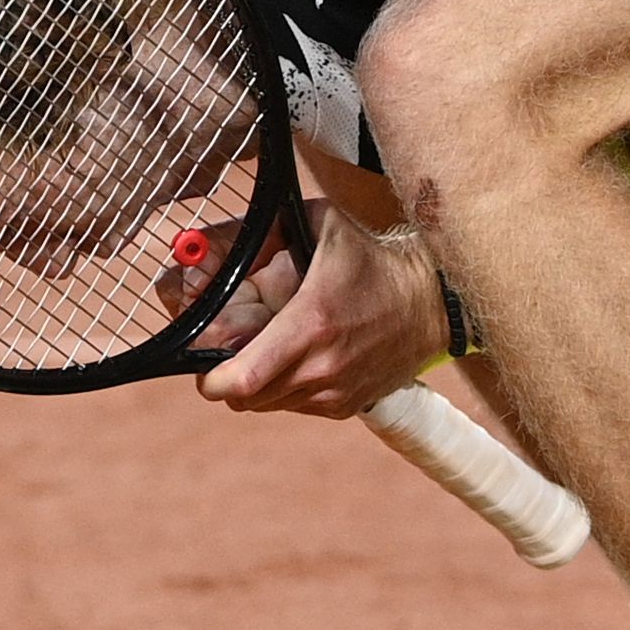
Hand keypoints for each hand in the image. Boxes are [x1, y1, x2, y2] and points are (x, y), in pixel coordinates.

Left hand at [187, 202, 449, 419]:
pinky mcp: (344, 406)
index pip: (240, 381)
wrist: (430, 301)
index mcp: (310, 324)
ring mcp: (334, 392)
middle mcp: (322, 367)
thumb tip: (200, 244)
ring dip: (256, 381)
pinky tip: (302, 355)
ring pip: (266, 404)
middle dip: (227, 374)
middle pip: (244, 398)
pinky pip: (293, 406)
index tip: (204, 356)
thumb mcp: (314, 223)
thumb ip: (255, 232)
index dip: (211, 377)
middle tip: (233, 343)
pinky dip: (284, 387)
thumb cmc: (368, 258)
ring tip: (272, 345)